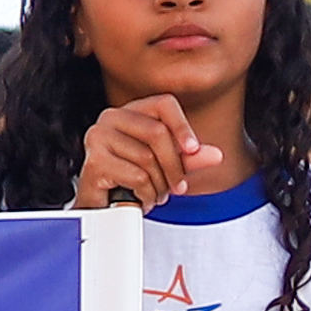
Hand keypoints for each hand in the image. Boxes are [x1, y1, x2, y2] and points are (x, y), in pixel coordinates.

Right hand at [72, 104, 221, 212]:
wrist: (102, 207)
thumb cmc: (129, 179)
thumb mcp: (166, 165)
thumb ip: (189, 158)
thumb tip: (216, 154)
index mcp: (131, 111)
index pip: (163, 104)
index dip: (182, 126)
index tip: (193, 150)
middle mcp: (111, 118)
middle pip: (158, 132)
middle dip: (174, 165)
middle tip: (177, 186)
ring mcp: (99, 137)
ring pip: (147, 158)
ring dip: (159, 185)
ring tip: (155, 194)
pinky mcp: (95, 162)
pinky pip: (136, 176)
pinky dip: (146, 193)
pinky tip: (141, 198)